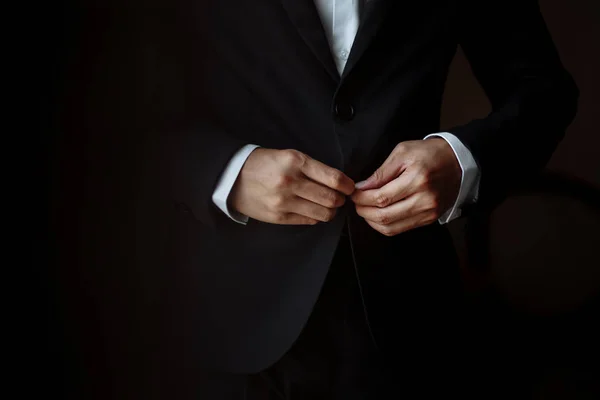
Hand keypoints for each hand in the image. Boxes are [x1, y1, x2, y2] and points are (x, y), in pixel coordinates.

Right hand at [230, 148, 354, 224]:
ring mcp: (284, 201)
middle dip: (340, 199)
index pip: (333, 178)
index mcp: (295, 161)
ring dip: (330, 210)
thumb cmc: (263, 164)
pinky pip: (309, 220)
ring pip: (323, 213)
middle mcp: (290, 181)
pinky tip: (313, 210)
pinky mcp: (278, 216)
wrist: (232, 177)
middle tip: (339, 197)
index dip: (347, 185)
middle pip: (331, 198)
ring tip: (327, 205)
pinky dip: (316, 216)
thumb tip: (338, 182)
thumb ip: (311, 168)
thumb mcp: (287, 155)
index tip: (349, 187)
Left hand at [351, 138, 460, 235]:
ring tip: (364, 209)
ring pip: (391, 227)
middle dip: (363, 211)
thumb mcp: (402, 152)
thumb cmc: (429, 154)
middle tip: (356, 202)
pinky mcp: (429, 219)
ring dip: (371, 221)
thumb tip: (361, 188)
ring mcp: (428, 212)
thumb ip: (381, 172)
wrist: (458, 162)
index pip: (381, 197)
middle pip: (384, 216)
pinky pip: (400, 229)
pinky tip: (377, 215)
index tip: (353, 192)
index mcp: (417, 179)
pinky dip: (384, 225)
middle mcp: (424, 199)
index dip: (362, 198)